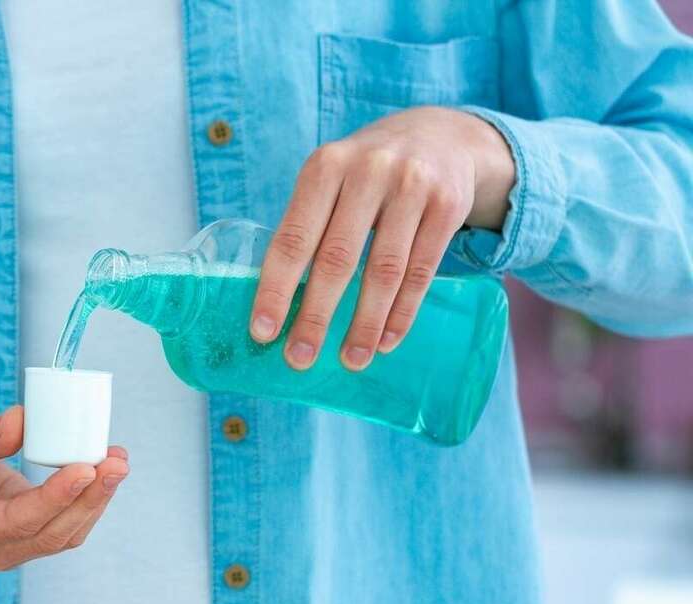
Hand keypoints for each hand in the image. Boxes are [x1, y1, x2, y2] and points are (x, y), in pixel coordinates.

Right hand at [0, 406, 128, 578]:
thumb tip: (26, 420)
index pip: (17, 521)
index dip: (56, 497)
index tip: (87, 466)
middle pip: (48, 535)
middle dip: (88, 499)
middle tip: (117, 461)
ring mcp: (1, 553)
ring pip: (62, 535)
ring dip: (94, 500)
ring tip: (117, 459)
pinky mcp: (19, 541)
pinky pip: (60, 527)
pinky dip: (85, 500)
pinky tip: (103, 469)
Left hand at [248, 106, 514, 370]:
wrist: (442, 135)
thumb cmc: (367, 173)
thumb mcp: (333, 178)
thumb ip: (308, 225)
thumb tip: (278, 304)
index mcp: (325, 167)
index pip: (292, 238)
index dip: (276, 289)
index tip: (262, 332)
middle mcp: (367, 172)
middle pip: (336, 259)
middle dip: (315, 316)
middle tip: (299, 359)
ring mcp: (411, 187)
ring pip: (383, 271)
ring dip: (363, 323)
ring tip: (350, 361)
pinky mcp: (448, 205)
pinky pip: (421, 271)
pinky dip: (401, 312)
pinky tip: (385, 340)